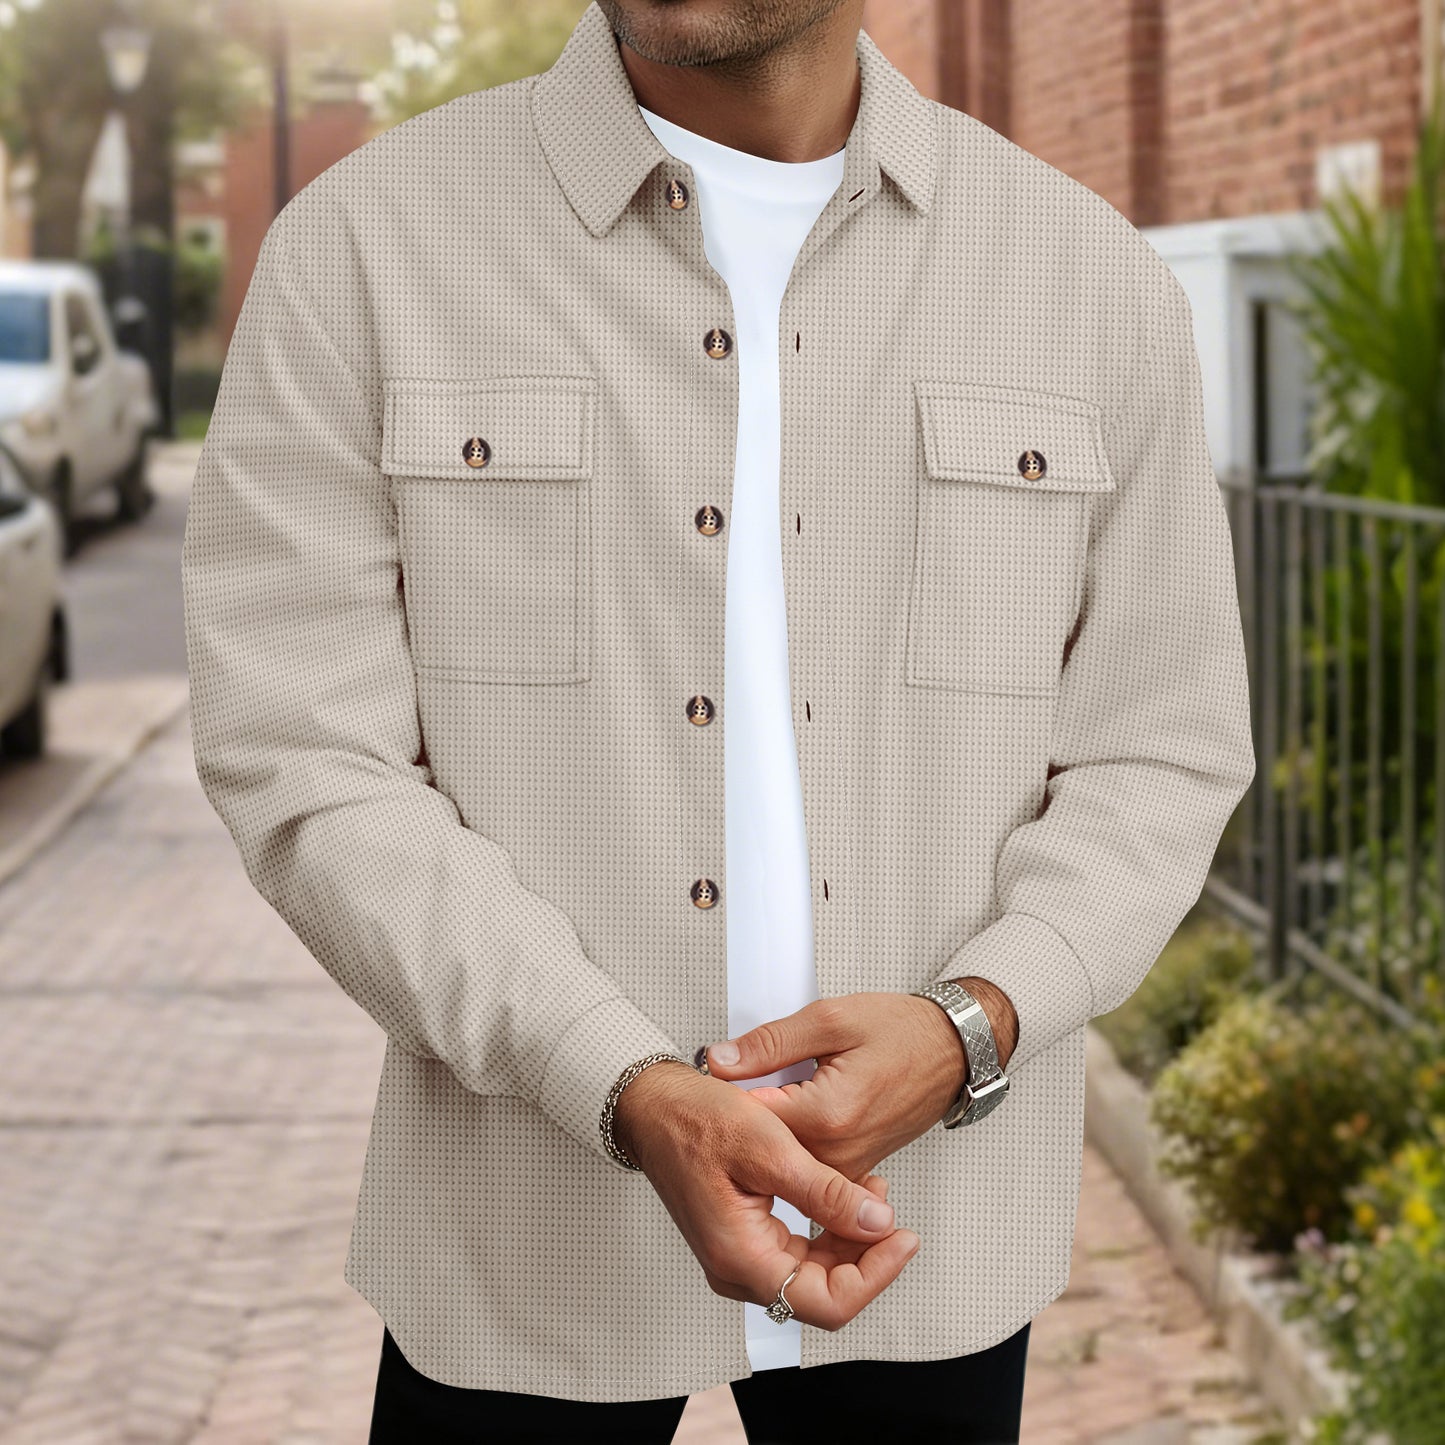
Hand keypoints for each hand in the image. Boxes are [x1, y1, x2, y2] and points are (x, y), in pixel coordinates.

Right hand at [613, 1061, 920, 1329]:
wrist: (654, 1107)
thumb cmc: (697, 1120)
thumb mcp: (770, 1146)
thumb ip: (825, 1191)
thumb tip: (877, 1223)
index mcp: (741, 1256)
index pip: (827, 1303)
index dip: (875, 1275)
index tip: (903, 1236)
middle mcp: (737, 1269)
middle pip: (822, 1294)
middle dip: (867, 1256)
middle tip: (891, 1209)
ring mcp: (739, 1258)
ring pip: (813, 1275)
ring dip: (850, 1242)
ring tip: (871, 1191)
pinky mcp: (743, 1240)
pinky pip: (796, 1254)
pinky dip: (827, 1230)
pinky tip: (843, 1194)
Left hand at [701, 982, 1016, 1182]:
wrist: (951, 1053)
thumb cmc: (903, 1032)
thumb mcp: (830, 1018)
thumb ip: (770, 1042)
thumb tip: (722, 1060)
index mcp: (828, 1114)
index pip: (748, 1117)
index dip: (726, 1092)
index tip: (718, 1074)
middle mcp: (837, 1152)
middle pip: (761, 1142)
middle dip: (745, 1111)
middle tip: (743, 1073)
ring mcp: (846, 1166)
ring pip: (782, 1155)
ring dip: (770, 1124)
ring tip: (777, 1086)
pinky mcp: (852, 1169)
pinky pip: (806, 1159)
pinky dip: (794, 1135)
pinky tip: (797, 1105)